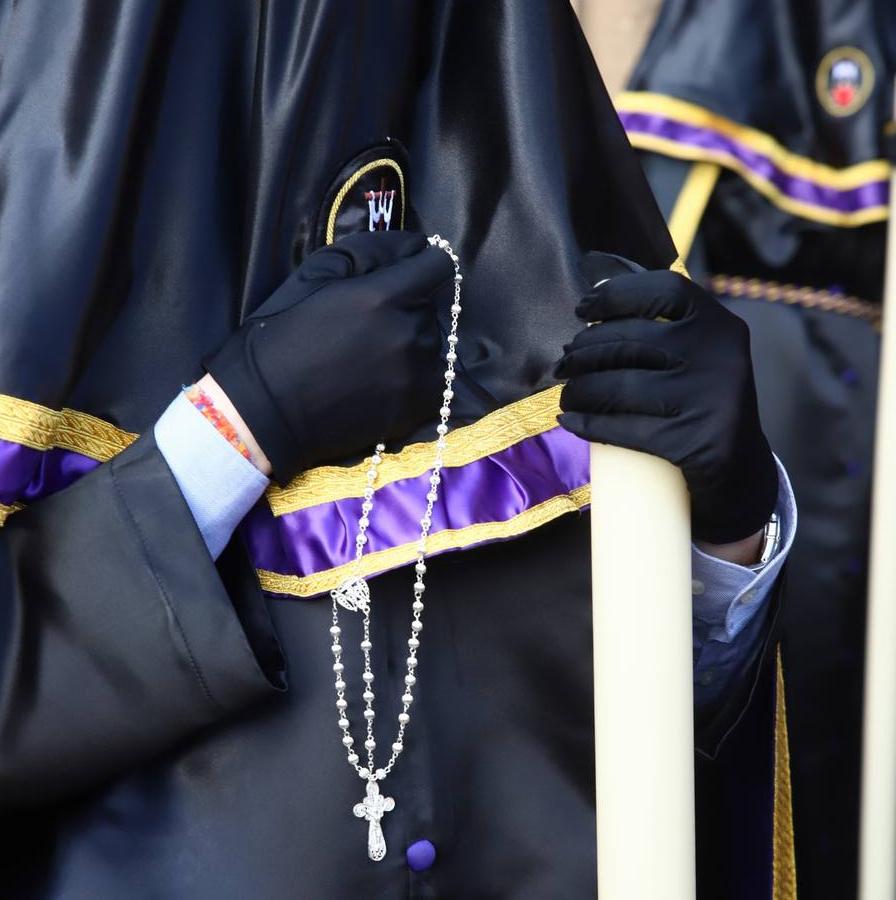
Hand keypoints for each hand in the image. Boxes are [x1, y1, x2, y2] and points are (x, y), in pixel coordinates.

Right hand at [206, 231, 454, 483]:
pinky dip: (417, 376)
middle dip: (409, 306)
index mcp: (383, 296)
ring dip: (413, 343)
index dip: (422, 264)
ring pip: (434, 343)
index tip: (405, 273)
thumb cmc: (280, 337)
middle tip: (370, 324)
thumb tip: (413, 244)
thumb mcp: (313, 276)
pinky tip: (386, 381)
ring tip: (374, 357)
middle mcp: (409, 333)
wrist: (266, 411)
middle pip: (431, 306)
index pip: (437, 265)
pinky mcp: (418, 407)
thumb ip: (368, 252)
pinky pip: (435, 380)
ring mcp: (417, 374)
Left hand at [556, 269, 777, 543]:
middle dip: (583, 353)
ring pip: (619, 386)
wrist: (740, 470)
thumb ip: (661, 322)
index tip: (582, 311)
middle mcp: (719, 355)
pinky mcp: (694, 441)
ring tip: (566, 393)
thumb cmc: (701, 400)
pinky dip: (588, 424)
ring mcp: (709, 399)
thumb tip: (594, 285)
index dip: (615, 295)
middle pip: (629, 342)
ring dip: (579, 390)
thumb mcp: (697, 354)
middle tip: (563, 365)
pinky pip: (623, 427)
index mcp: (719, 324)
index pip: (663, 288)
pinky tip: (569, 421)